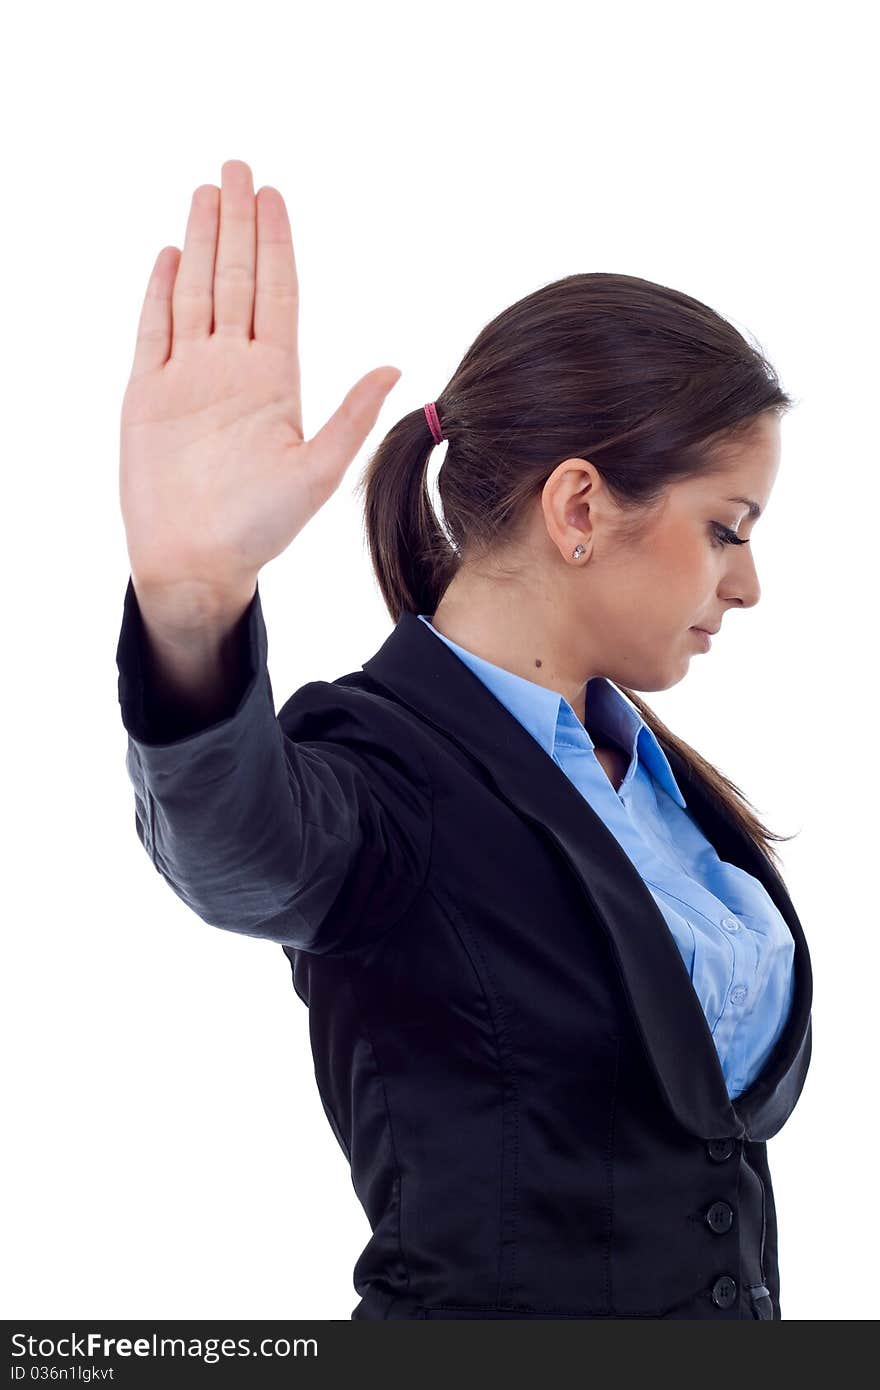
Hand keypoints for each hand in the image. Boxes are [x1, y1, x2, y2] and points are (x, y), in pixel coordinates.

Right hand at [119, 158, 400, 611]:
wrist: (196, 562)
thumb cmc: (260, 529)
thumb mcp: (318, 473)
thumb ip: (351, 416)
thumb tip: (395, 367)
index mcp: (275, 380)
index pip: (277, 294)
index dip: (277, 243)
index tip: (275, 196)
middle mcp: (233, 369)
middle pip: (237, 278)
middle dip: (238, 222)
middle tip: (239, 166)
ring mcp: (189, 378)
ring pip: (195, 292)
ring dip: (202, 241)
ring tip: (207, 191)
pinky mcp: (148, 394)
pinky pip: (153, 330)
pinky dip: (160, 292)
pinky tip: (170, 255)